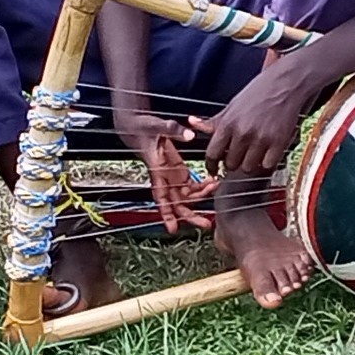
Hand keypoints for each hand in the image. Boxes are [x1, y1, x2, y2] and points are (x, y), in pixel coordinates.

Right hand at [114, 105, 203, 232]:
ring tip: (216, 190)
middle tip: (206, 224)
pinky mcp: (179, 172)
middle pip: (177, 204)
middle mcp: (165, 179)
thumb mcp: (157, 126)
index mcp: (157, 172)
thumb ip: (172, 129)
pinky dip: (203, 186)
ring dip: (202, 197)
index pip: (160, 197)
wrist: (139, 125)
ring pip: (187, 197)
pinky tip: (214, 182)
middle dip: (191, 215)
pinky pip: (192, 185)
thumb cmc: (144, 127)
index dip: (166, 213)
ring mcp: (172, 177)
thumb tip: (189, 134)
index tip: (172, 228)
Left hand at [204, 62, 317, 188]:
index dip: (212, 165)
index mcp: (228, 123)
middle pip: (230, 164)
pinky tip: (267, 154)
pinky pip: (267, 166)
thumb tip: (193, 123)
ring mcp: (261, 139)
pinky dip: (266, 163)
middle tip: (239, 155)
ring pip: (248, 168)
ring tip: (253, 154)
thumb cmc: (259, 92)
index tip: (215, 169)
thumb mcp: (232, 105)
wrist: (286, 84)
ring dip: (249, 164)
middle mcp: (243, 133)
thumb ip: (214, 120)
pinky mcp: (278, 143)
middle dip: (233, 163)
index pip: (212, 154)